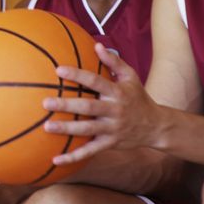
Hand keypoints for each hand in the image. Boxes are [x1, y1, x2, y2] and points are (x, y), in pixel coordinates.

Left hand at [42, 43, 160, 163]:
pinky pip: (90, 151)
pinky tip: (55, 159)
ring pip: (87, 130)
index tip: (58, 70)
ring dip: (67, 129)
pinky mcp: (110, 144)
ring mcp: (112, 129)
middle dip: (67, 105)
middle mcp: (115, 110)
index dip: (78, 75)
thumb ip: (114, 61)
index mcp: (117, 92)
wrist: (156, 126)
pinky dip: (73, 157)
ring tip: (47, 127)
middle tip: (46, 102)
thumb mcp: (131, 77)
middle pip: (89, 107)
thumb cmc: (137, 97)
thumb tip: (97, 44)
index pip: (95, 81)